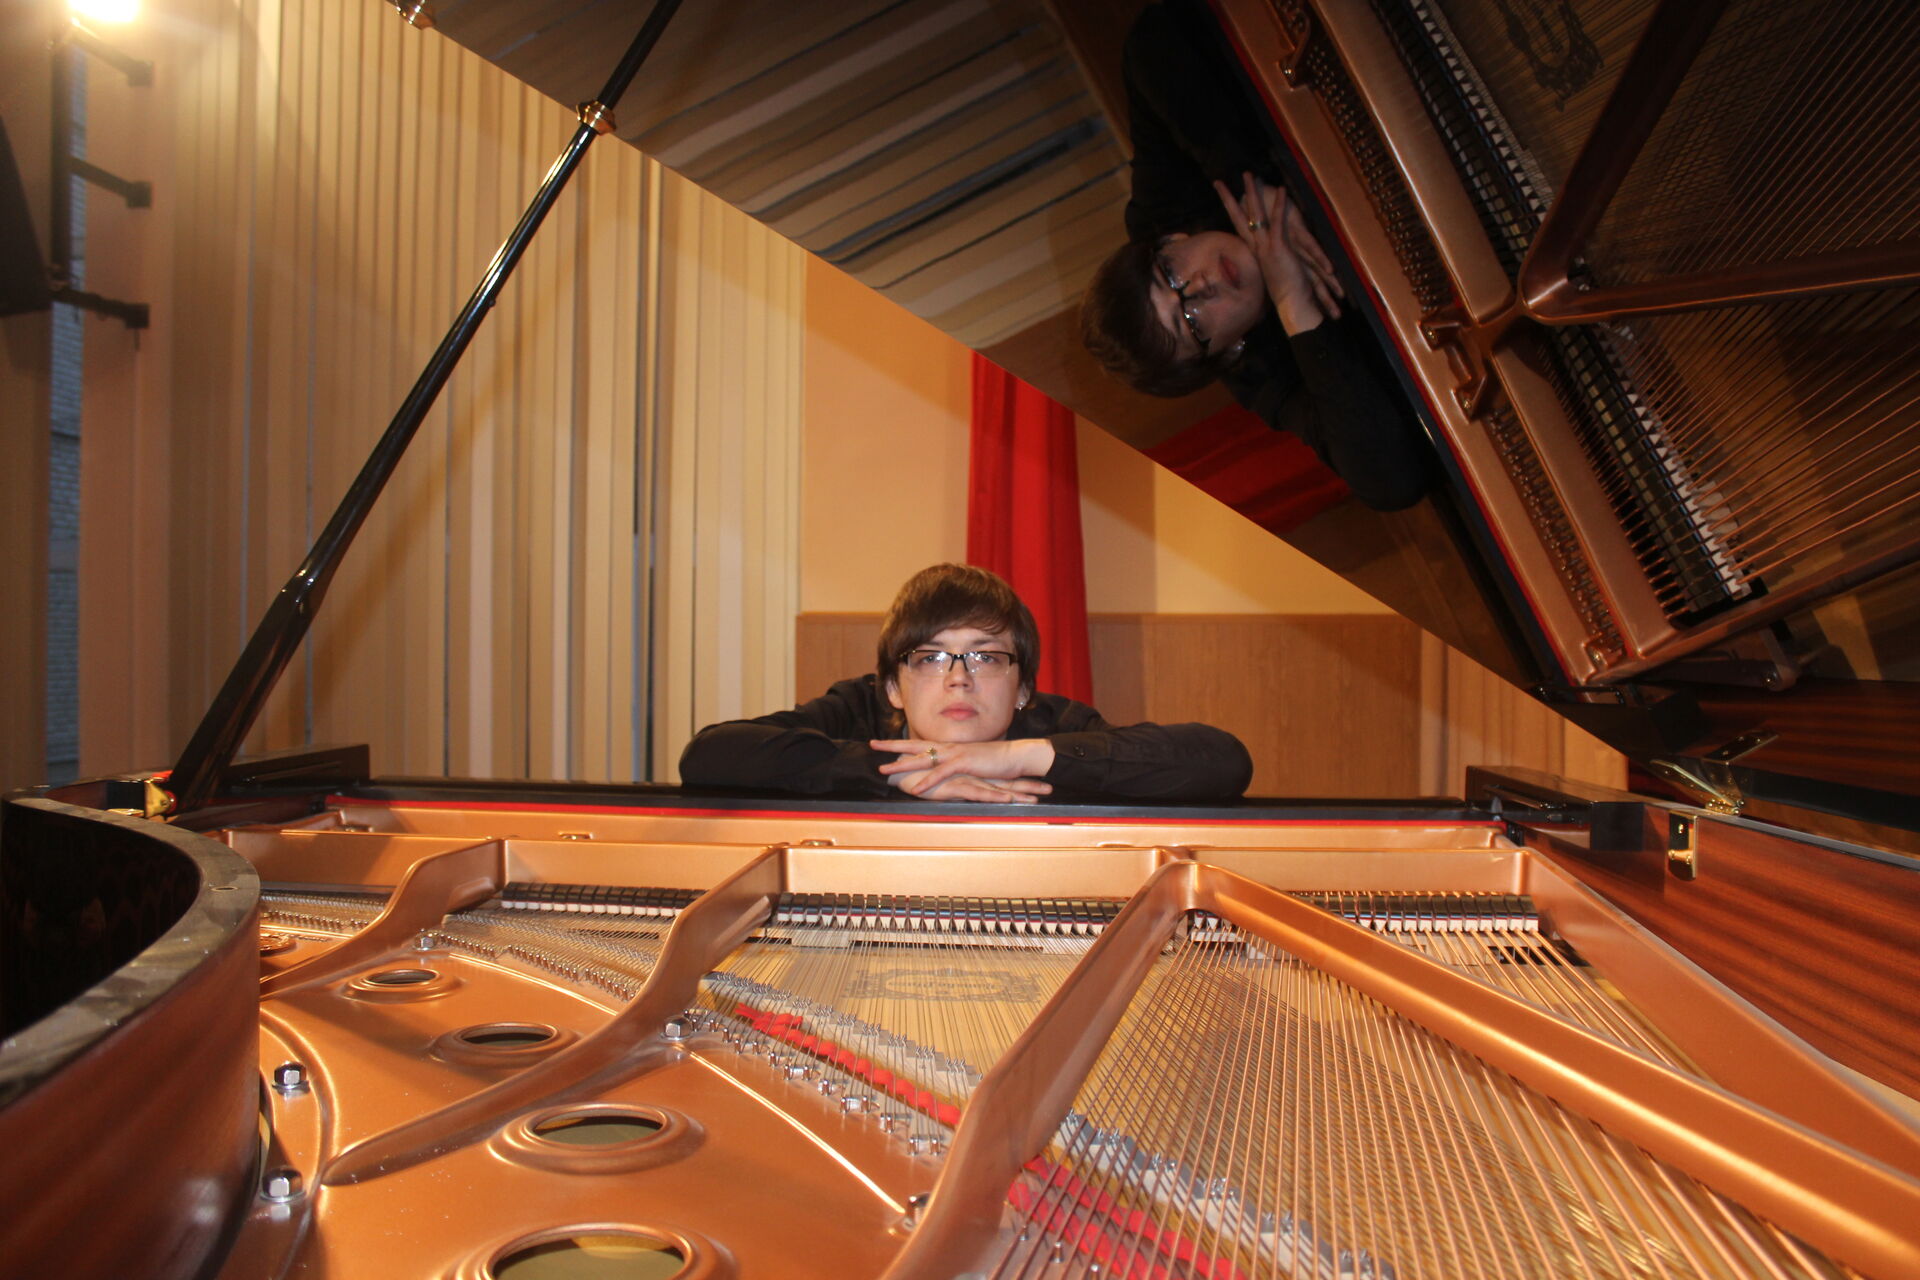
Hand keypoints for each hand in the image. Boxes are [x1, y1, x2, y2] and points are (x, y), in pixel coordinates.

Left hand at [872, 737, 1055, 802]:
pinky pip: (942, 773)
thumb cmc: (996, 762)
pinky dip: (928, 781)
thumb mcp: (972, 763)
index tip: (883, 744)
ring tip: (884, 770)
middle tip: (873, 745)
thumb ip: (956, 765)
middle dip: (892, 745)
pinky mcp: (965, 763)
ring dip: (902, 765)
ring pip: (923, 758)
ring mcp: (956, 753)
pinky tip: (915, 788)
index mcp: (949, 747)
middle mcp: (949, 747)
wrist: (1016, 756)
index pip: (920, 742)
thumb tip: (944, 770)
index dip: (901, 743)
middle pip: (915, 744)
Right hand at [1214, 172, 1342, 331]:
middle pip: (1238, 218)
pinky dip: (1279, 205)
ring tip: (1249, 175)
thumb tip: (1265, 252)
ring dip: (1252, 193)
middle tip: (1220, 181)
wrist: (1292, 304)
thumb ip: (1268, 257)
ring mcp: (1265, 247)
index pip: (1238, 227)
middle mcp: (1255, 247)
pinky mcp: (1278, 248)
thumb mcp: (1273, 269)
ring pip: (1255, 215)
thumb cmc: (1286, 290)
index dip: (1229, 211)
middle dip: (1228, 198)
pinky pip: (1277, 222)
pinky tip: (1281, 189)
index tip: (1221, 199)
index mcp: (1252, 251)